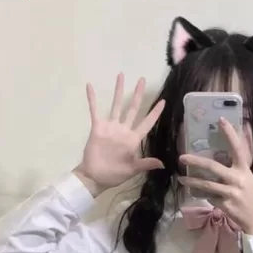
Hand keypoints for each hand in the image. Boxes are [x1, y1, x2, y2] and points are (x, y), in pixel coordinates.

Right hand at [74, 75, 164, 195]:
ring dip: (118, 90)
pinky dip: (92, 99)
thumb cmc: (115, 174)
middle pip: (133, 109)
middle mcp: (123, 130)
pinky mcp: (98, 127)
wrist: (95, 176)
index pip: (147, 123)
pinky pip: (95, 110)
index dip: (155, 113)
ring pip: (116, 105)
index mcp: (133, 140)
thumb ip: (146, 164)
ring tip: (121, 75)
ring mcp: (111, 127)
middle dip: (138, 94)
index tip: (163, 102)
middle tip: (142, 79)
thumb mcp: (133, 170)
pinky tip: (90, 86)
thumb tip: (163, 164)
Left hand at [180, 119, 252, 235]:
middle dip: (196, 162)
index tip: (221, 120)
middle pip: (213, 167)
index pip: (237, 148)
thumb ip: (234, 169)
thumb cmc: (251, 196)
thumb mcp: (247, 179)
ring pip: (207, 185)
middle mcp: (238, 179)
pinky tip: (193, 193)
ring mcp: (231, 193)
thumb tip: (216, 158)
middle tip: (182, 157)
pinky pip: (209, 197)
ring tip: (181, 179)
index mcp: (244, 169)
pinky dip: (201, 195)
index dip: (230, 134)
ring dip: (192, 182)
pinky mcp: (225, 205)